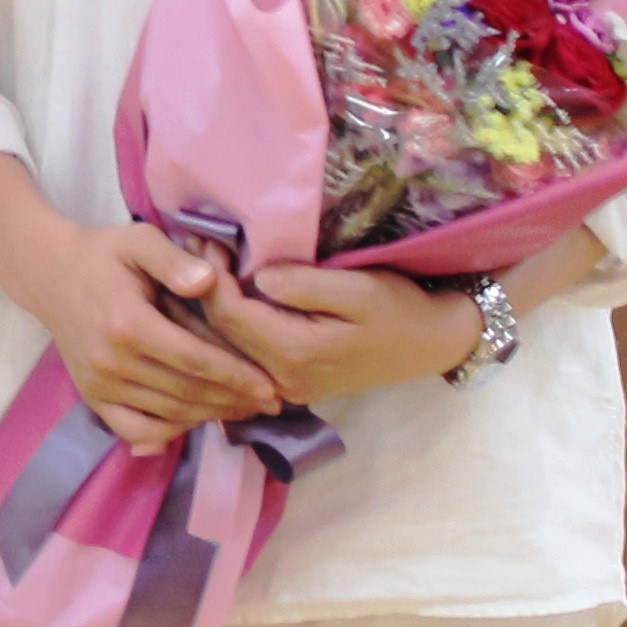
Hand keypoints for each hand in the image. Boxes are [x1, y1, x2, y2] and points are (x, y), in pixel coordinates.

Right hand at [32, 219, 285, 452]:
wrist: (49, 275)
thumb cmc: (102, 255)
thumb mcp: (138, 240)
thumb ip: (174, 259)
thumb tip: (209, 280)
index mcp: (127, 323)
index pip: (193, 360)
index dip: (235, 376)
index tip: (269, 386)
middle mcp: (111, 361)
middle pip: (186, 392)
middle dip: (233, 400)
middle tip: (271, 403)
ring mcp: (99, 384)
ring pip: (168, 413)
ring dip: (211, 416)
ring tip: (245, 411)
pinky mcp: (92, 397)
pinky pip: (136, 430)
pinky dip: (169, 433)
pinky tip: (196, 421)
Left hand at [204, 262, 488, 412]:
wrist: (431, 345)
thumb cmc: (400, 310)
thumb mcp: (359, 289)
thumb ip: (304, 285)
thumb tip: (257, 277)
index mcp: (296, 354)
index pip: (231, 316)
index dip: (211, 277)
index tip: (205, 239)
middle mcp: (283, 380)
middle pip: (221, 335)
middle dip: (202, 290)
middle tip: (195, 246)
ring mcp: (285, 388)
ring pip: (226, 350)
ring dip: (210, 308)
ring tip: (202, 266)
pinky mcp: (290, 384)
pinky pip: (243, 357)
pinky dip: (227, 326)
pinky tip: (224, 295)